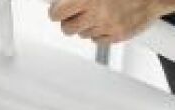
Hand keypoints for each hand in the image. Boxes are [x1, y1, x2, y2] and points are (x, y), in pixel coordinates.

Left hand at [48, 0, 174, 45]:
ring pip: (83, 35)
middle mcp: (97, 13)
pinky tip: (106, 21)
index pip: (56, 13)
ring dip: (85, 26)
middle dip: (68, 21)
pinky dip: (99, 33)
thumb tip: (61, 1)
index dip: (56, 11)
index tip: (57, 9)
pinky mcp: (118, 36)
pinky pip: (99, 41)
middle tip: (73, 14)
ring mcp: (108, 27)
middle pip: (67, 29)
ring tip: (95, 14)